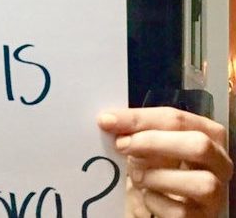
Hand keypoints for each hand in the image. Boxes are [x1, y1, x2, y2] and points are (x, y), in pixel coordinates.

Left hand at [98, 107, 232, 217]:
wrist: (156, 206)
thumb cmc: (155, 170)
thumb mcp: (147, 146)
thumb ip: (135, 131)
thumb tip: (109, 120)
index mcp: (207, 134)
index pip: (178, 119)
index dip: (140, 118)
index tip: (107, 120)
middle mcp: (219, 162)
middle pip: (198, 145)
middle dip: (154, 142)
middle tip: (121, 145)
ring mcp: (215, 193)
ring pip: (199, 182)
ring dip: (157, 177)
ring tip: (136, 177)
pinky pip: (180, 211)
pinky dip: (155, 202)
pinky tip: (145, 197)